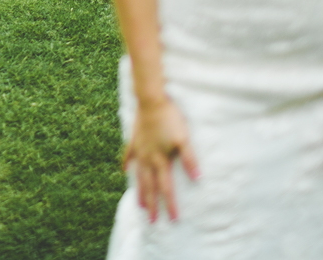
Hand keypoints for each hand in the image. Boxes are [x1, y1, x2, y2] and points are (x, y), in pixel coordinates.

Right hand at [125, 98, 199, 222]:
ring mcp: (139, 150)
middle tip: (153, 221)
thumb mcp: (184, 139)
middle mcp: (147, 159)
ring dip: (140, 191)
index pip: (166, 188)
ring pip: (138, 175)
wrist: (151, 100)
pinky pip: (128, 156)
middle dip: (152, 205)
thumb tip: (198, 178)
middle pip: (150, 187)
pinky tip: (124, 171)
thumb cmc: (171, 119)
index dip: (170, 204)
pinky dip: (126, 165)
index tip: (173, 219)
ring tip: (139, 204)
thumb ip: (190, 159)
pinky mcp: (134, 140)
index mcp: (160, 160)